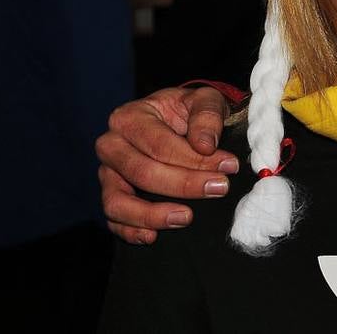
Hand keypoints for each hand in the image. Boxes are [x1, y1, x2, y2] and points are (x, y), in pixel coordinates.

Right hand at [96, 87, 234, 243]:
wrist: (180, 122)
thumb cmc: (190, 110)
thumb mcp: (205, 100)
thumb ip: (207, 115)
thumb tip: (205, 145)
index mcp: (130, 117)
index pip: (158, 144)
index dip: (193, 159)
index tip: (228, 166)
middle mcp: (112, 145)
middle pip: (140, 172)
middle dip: (182, 184)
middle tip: (218, 188)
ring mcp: (108, 174)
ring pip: (117, 201)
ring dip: (151, 214)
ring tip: (186, 218)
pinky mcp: (111, 196)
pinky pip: (113, 219)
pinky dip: (130, 231)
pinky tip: (153, 236)